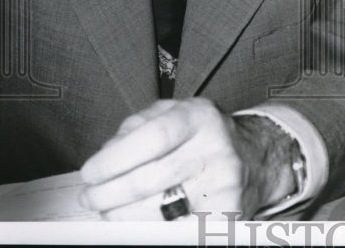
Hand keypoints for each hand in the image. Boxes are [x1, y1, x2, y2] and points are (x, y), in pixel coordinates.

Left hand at [79, 99, 295, 219]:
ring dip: (122, 216)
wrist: (255, 158)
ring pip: (157, 212)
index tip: (90, 173)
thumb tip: (105, 157)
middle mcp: (215, 149)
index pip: (152, 139)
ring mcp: (223, 185)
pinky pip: (176, 231)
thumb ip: (136, 126)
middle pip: (148, 180)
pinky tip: (138, 223)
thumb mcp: (173, 113)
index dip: (113, 160)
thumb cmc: (202, 136)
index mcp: (200, 117)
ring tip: (110, 211)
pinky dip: (150, 231)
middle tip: (90, 198)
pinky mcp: (227, 215)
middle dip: (107, 195)